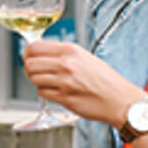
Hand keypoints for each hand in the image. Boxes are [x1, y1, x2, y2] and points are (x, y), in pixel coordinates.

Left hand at [21, 41, 139, 125]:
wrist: (119, 100)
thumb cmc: (105, 80)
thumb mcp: (85, 57)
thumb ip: (63, 54)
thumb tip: (42, 54)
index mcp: (70, 50)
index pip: (35, 47)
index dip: (28, 53)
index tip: (29, 57)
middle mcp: (65, 64)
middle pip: (30, 64)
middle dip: (29, 69)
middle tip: (35, 72)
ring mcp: (64, 81)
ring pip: (34, 78)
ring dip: (37, 81)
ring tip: (48, 82)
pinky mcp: (64, 97)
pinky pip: (42, 92)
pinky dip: (45, 92)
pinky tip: (55, 91)